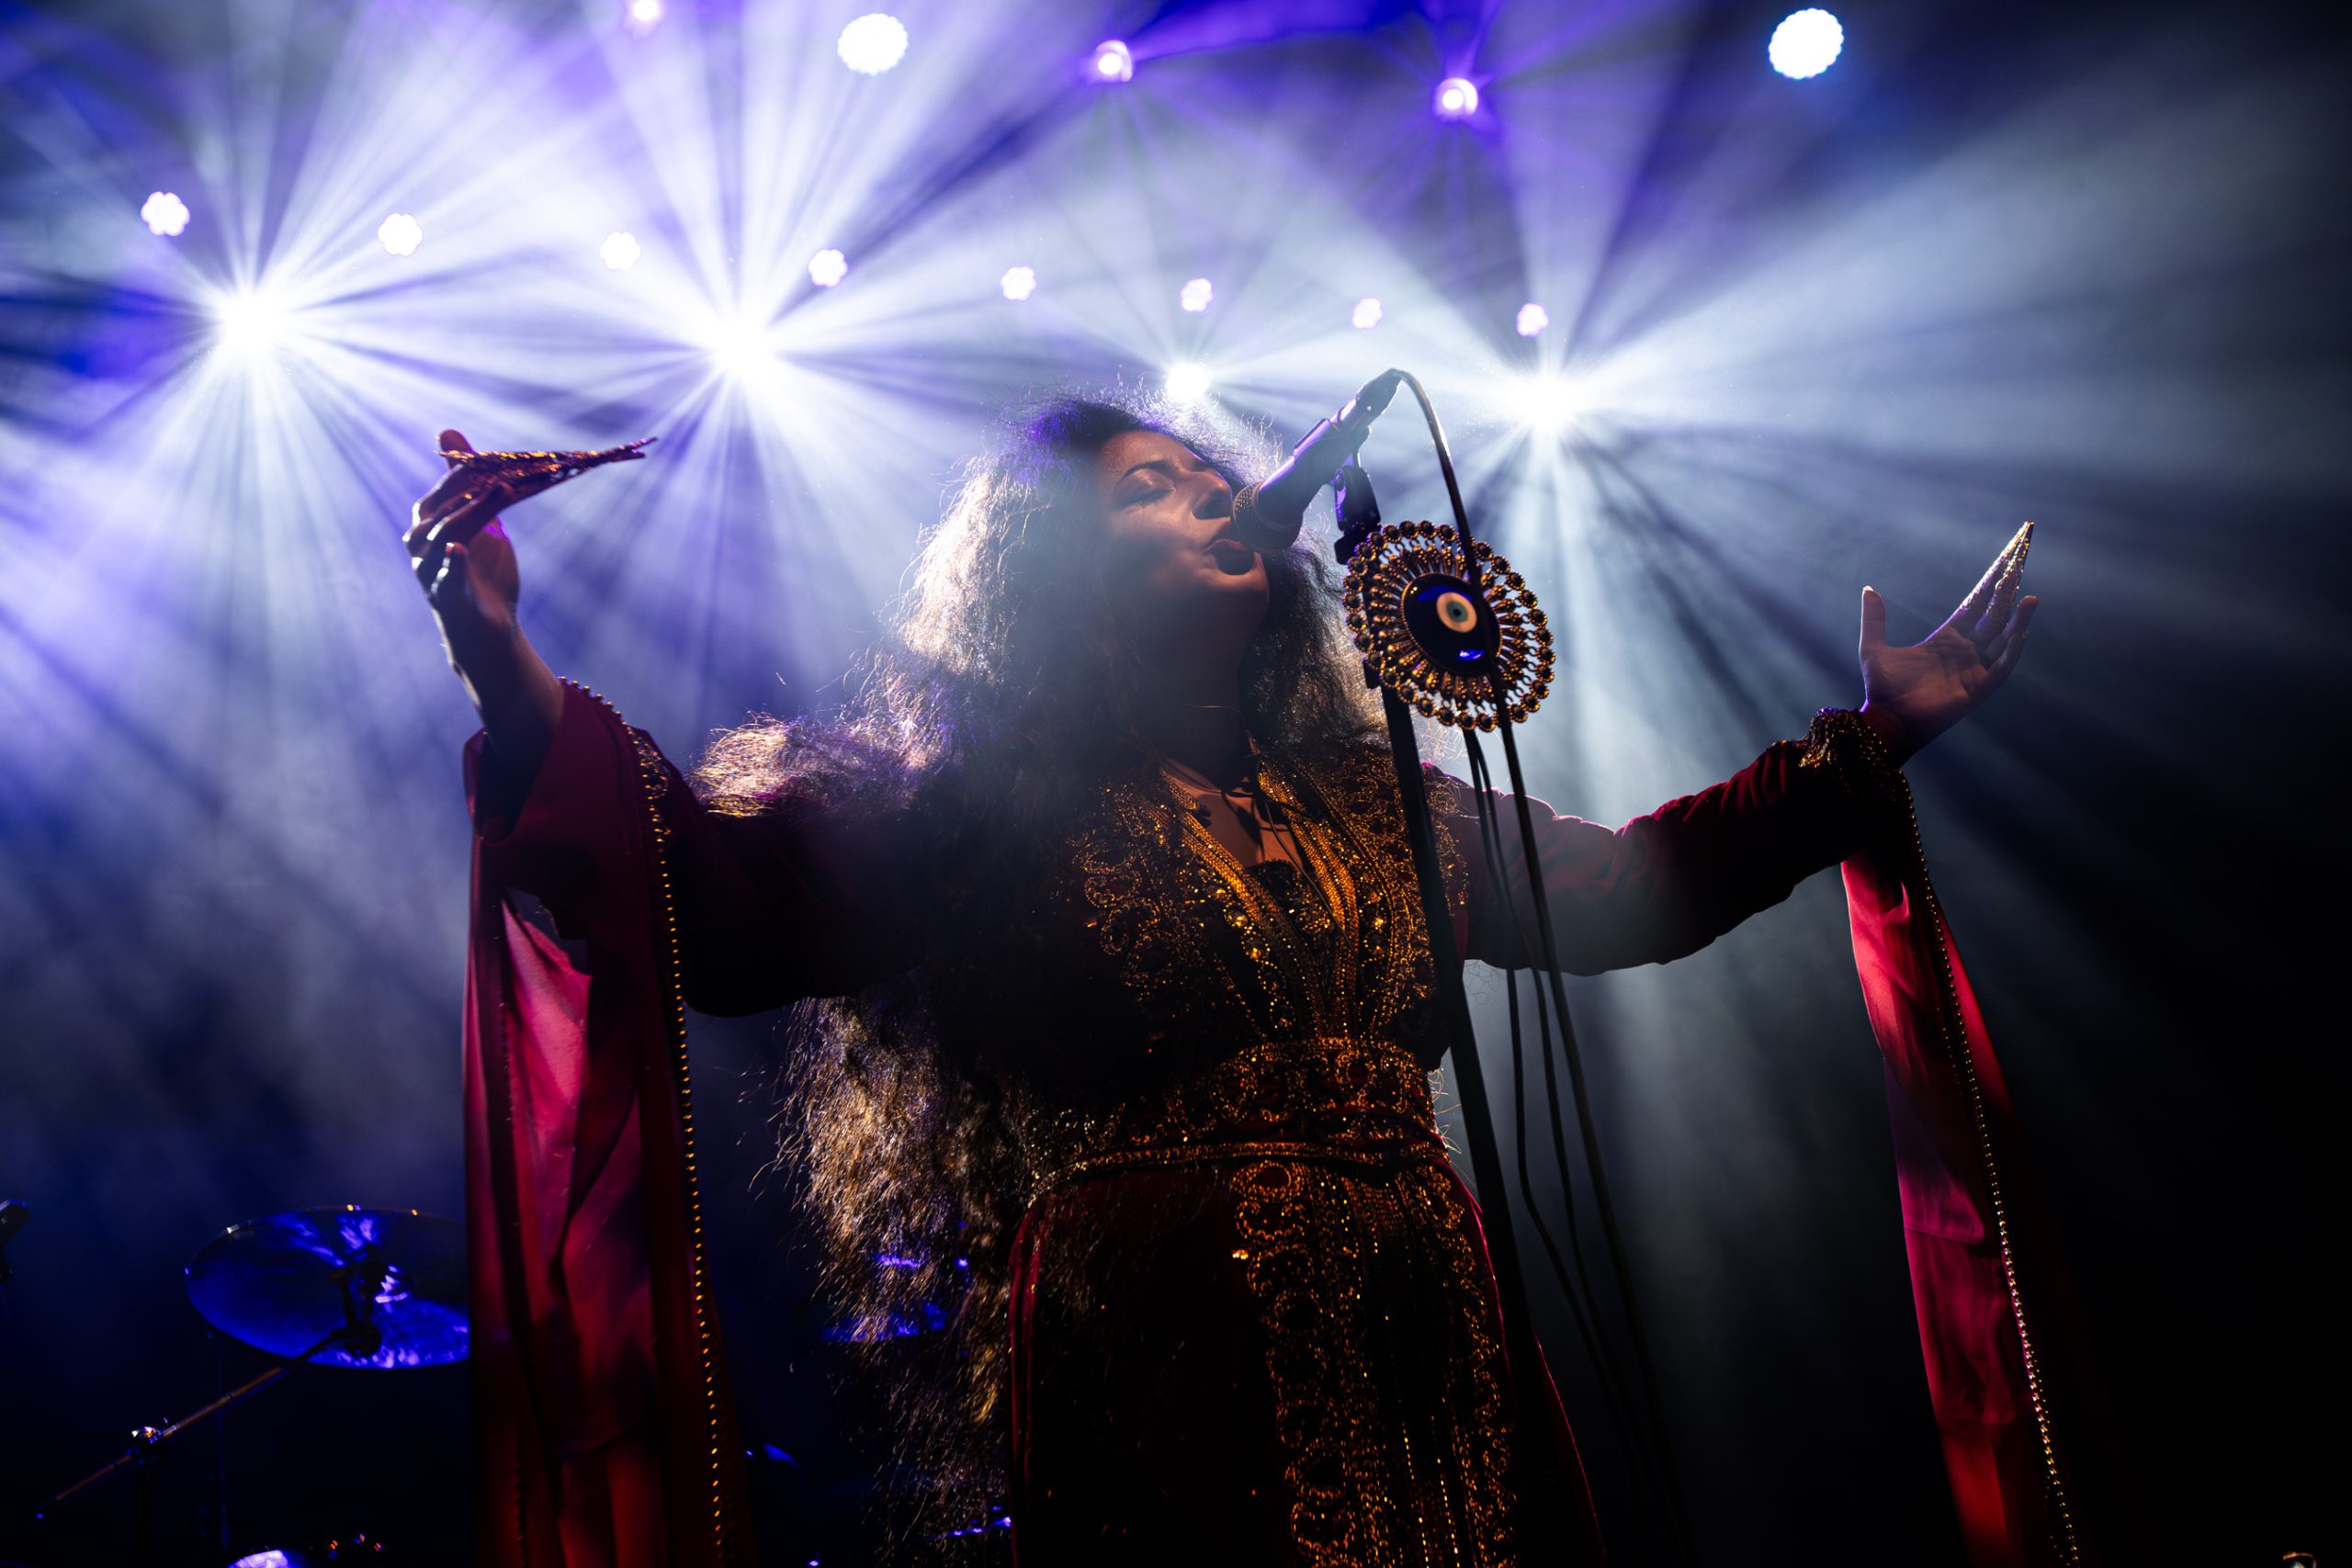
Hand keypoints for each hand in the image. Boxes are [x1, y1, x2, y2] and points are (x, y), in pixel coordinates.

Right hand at [402, 429, 563, 778]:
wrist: (489, 631)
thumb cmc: (482, 575)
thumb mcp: (481, 524)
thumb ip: (469, 484)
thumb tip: (448, 433)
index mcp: (428, 525)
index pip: (442, 491)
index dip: (463, 471)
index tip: (490, 456)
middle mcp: (420, 546)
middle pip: (441, 508)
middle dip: (467, 486)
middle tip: (497, 469)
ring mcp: (429, 572)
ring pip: (444, 535)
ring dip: (470, 513)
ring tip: (498, 493)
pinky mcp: (445, 598)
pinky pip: (443, 577)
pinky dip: (450, 562)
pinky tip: (457, 548)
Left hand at [1857, 523, 2038, 761]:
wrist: (1886, 721)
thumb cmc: (1881, 689)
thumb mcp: (1873, 647)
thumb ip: (1875, 619)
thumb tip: (1869, 589)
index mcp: (1946, 639)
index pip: (1974, 605)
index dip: (1989, 584)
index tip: (2005, 562)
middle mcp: (1964, 652)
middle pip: (1992, 616)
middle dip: (2006, 593)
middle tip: (2021, 567)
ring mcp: (1973, 670)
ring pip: (2002, 639)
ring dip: (2017, 620)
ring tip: (2030, 598)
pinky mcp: (1977, 689)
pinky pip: (2001, 668)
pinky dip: (2011, 652)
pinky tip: (2020, 633)